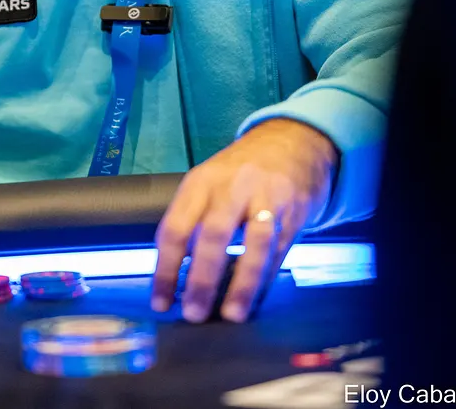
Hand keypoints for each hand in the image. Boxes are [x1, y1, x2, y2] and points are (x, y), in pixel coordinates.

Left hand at [150, 118, 337, 323]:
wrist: (292, 141)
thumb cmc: (239, 172)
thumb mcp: (207, 183)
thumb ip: (191, 221)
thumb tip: (174, 275)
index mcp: (201, 183)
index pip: (175, 228)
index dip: (165, 269)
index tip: (161, 302)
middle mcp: (232, 187)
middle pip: (213, 235)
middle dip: (202, 279)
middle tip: (193, 314)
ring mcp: (267, 197)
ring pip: (255, 244)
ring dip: (242, 284)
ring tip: (232, 314)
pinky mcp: (295, 210)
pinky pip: (279, 249)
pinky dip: (267, 277)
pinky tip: (257, 298)